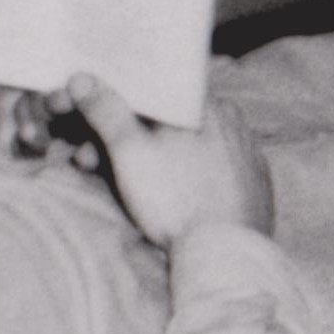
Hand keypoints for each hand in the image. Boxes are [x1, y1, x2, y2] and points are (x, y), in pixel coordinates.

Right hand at [70, 89, 274, 248]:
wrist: (226, 255)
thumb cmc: (176, 200)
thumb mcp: (131, 152)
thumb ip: (106, 111)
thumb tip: (81, 78)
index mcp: (202, 103)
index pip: (149, 93)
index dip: (110, 107)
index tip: (84, 129)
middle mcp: (231, 119)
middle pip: (163, 122)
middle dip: (120, 140)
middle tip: (87, 161)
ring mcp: (245, 153)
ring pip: (185, 146)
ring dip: (146, 159)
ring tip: (119, 184)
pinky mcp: (252, 184)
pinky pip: (210, 169)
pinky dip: (182, 177)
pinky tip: (164, 195)